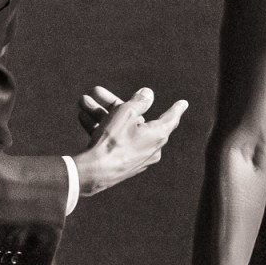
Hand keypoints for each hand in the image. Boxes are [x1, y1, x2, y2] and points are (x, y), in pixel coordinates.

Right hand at [72, 87, 187, 195]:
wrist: (94, 173)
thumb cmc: (113, 141)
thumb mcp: (125, 113)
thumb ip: (138, 101)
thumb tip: (148, 94)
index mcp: (157, 135)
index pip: (170, 118)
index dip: (176, 108)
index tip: (183, 103)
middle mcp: (150, 147)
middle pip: (134, 119)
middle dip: (111, 104)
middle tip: (96, 91)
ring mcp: (135, 157)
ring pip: (119, 128)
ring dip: (100, 114)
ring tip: (83, 102)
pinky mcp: (121, 164)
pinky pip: (113, 141)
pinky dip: (100, 128)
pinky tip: (82, 117)